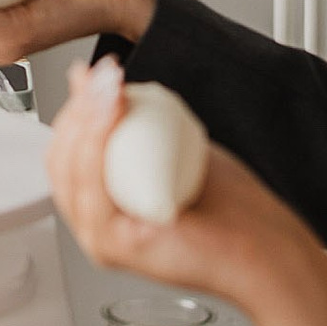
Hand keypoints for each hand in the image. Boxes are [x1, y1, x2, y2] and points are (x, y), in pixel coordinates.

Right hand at [35, 53, 297, 315]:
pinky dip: (97, 141)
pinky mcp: (110, 246)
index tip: (93, 74)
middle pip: (61, 159)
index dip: (75, 107)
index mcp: (106, 205)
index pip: (68, 151)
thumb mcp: (175, 145)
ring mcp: (99, 239)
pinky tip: (114, 110)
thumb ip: (133, 118)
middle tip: (102, 75)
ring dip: (85, 116)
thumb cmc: (233, 210)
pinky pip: (91, 188)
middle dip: (77, 107)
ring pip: (70, 170)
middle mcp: (96, 225)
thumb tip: (103, 82)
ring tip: (108, 86)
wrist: (265, 251)